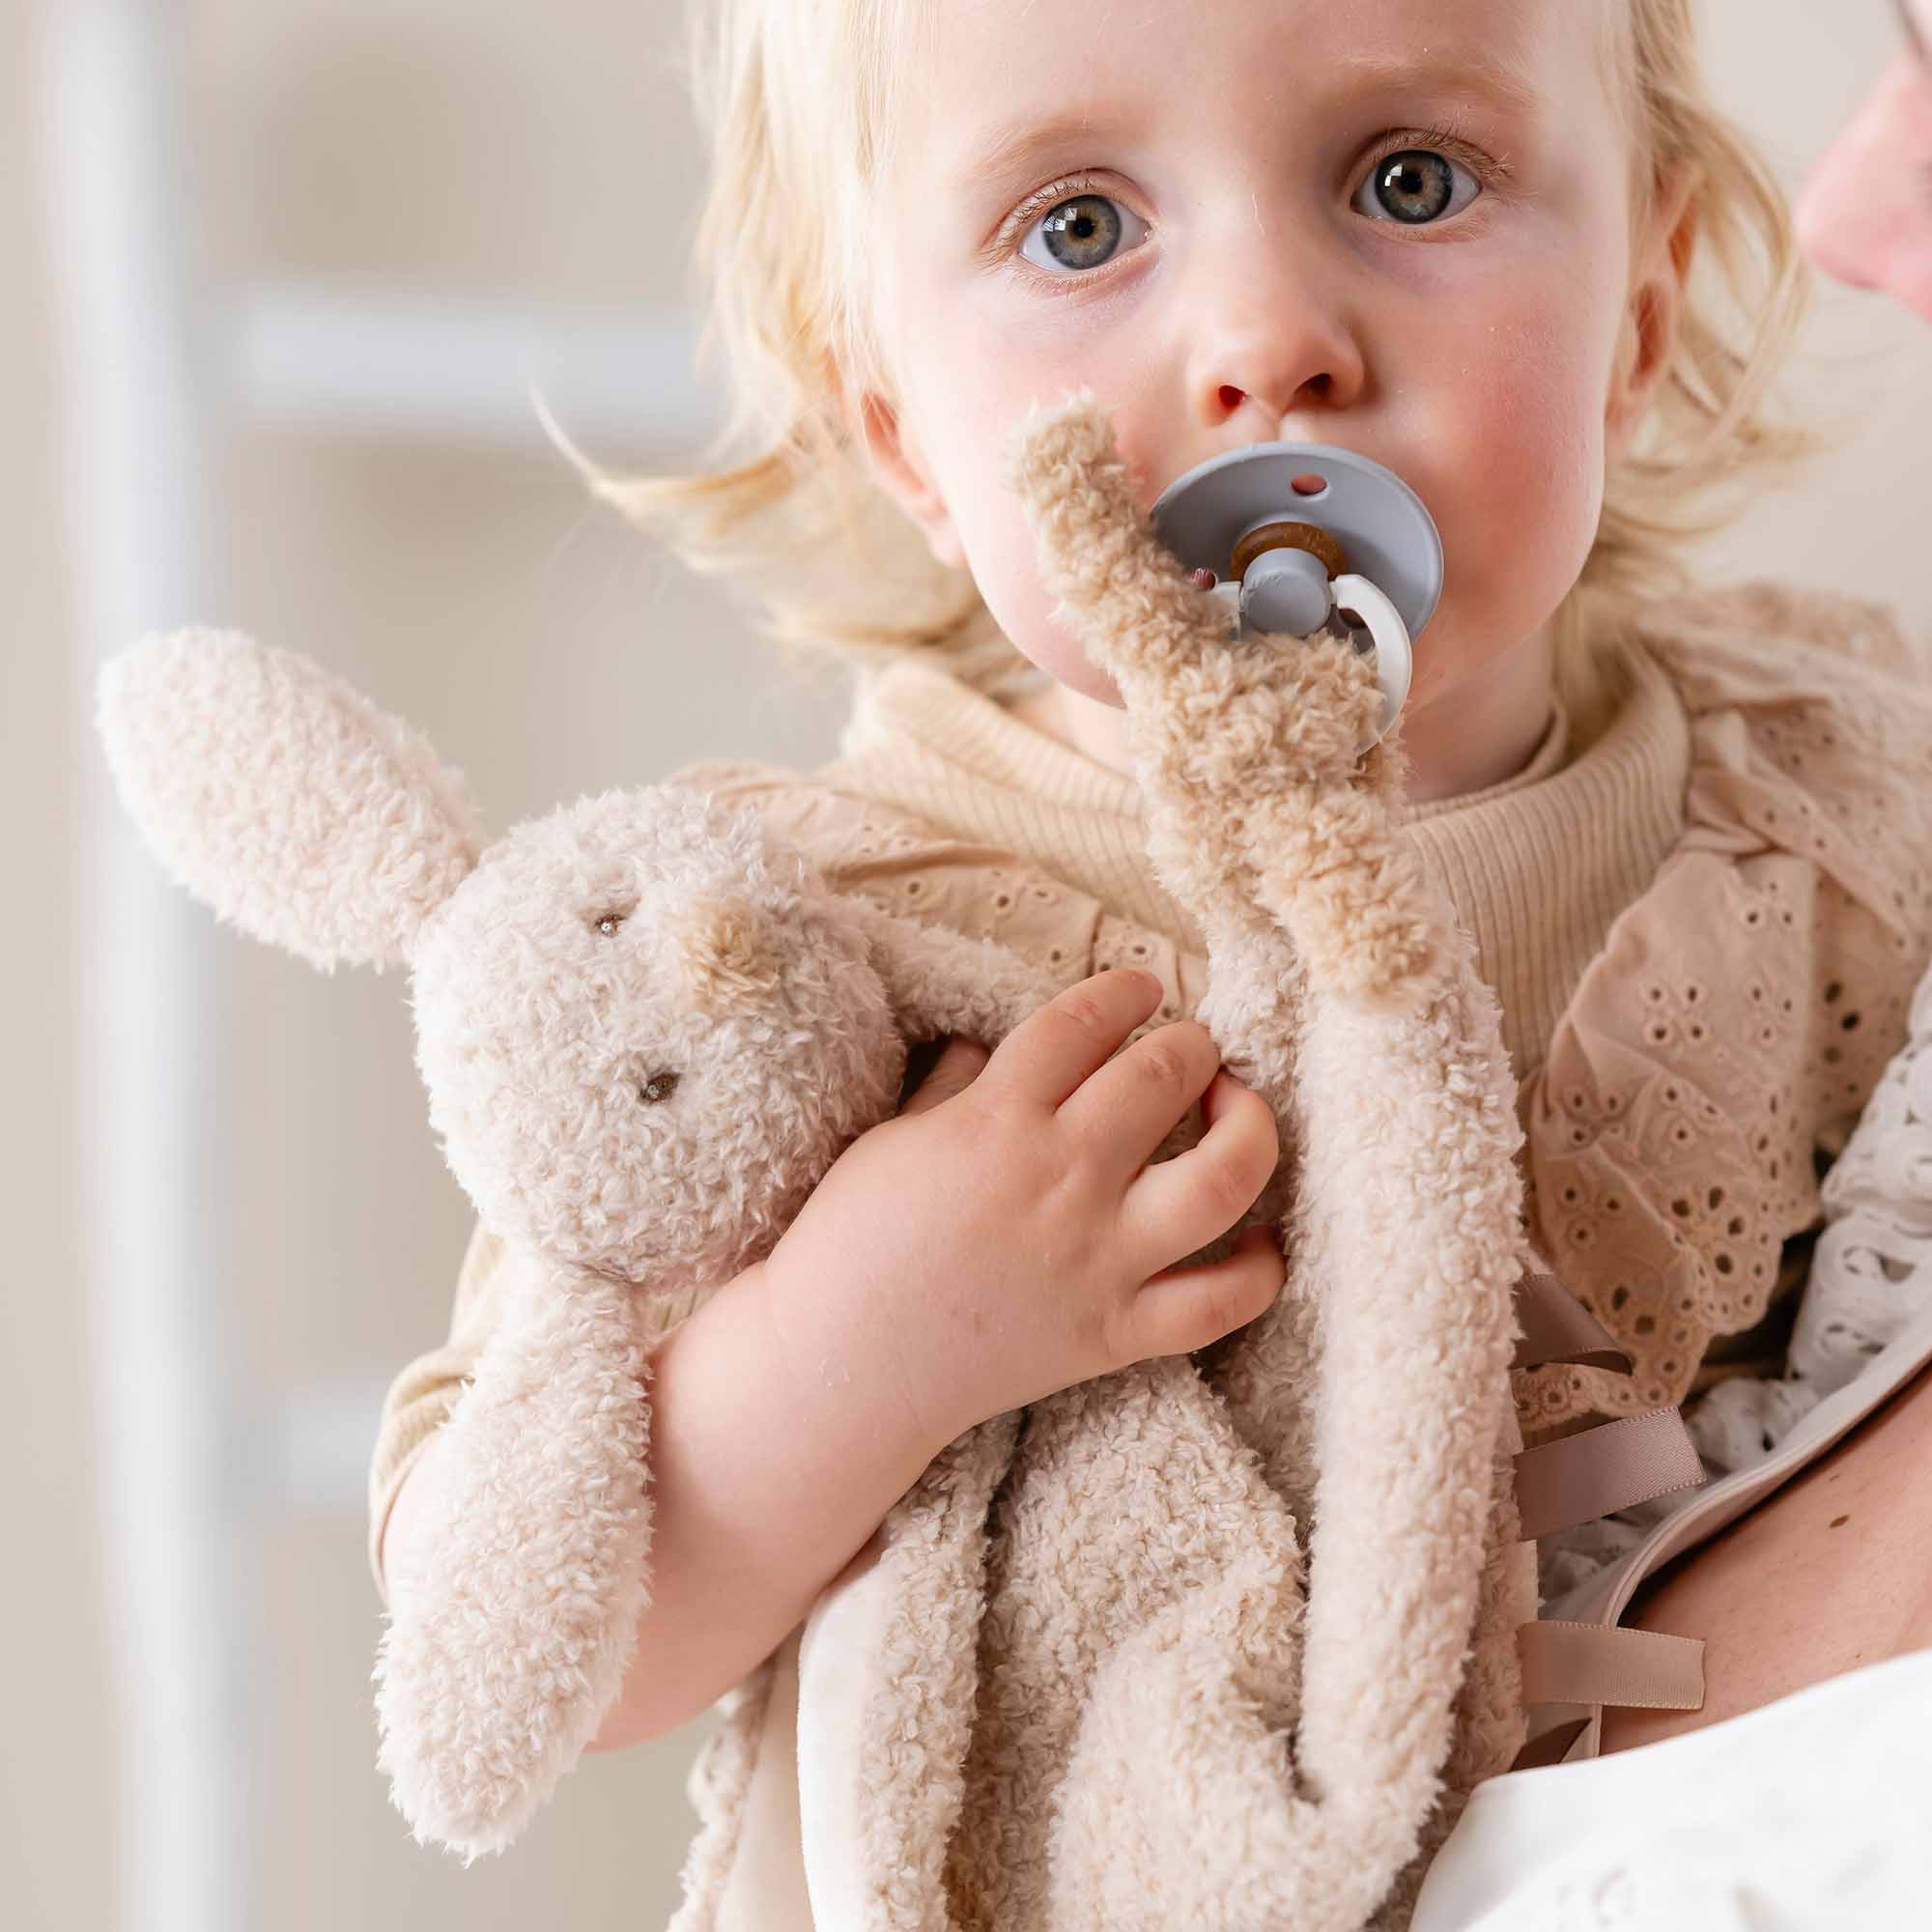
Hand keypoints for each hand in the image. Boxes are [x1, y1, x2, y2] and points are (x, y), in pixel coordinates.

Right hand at [760, 968, 1283, 1450]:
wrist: (842, 1369)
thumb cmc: (851, 1245)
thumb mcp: (891, 1138)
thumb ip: (951, 1084)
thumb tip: (983, 1042)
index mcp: (996, 1119)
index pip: (1083, 1020)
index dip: (1124, 990)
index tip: (1143, 987)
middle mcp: (1061, 1178)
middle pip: (1163, 1075)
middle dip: (1190, 1043)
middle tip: (1189, 1047)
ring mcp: (1099, 1258)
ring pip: (1223, 1177)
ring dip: (1249, 1125)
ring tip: (1237, 1110)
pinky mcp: (1118, 1332)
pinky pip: (1223, 1302)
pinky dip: (1261, 1270)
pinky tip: (1262, 1238)